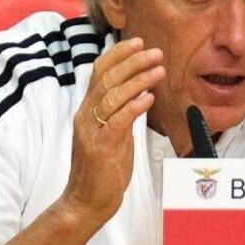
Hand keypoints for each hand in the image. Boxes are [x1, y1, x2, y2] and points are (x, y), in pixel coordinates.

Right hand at [59, 37, 163, 225]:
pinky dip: (134, 106)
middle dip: (132, 61)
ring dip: (137, 80)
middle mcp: (85, 116)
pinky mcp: (100, 148)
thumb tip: (140, 92)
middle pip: (106, 79)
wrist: (85, 201)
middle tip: (155, 52)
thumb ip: (121, 113)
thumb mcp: (113, 135)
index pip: (99, 73)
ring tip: (158, 70)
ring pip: (112, 96)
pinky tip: (149, 98)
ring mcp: (91, 131)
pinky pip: (118, 121)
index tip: (138, 42)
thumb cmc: (101, 170)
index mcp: (87, 111)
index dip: (117, 55)